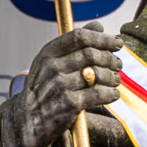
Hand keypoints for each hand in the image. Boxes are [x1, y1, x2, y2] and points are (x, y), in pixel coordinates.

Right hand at [5, 23, 122, 146]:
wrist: (28, 122)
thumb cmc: (44, 90)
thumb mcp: (51, 63)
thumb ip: (73, 44)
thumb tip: (98, 25)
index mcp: (48, 53)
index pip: (80, 36)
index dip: (103, 38)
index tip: (117, 43)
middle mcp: (52, 67)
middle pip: (91, 54)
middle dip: (110, 59)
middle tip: (119, 65)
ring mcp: (60, 85)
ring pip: (97, 74)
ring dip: (112, 77)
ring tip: (116, 80)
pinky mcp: (69, 104)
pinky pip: (98, 94)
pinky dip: (110, 94)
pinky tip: (113, 95)